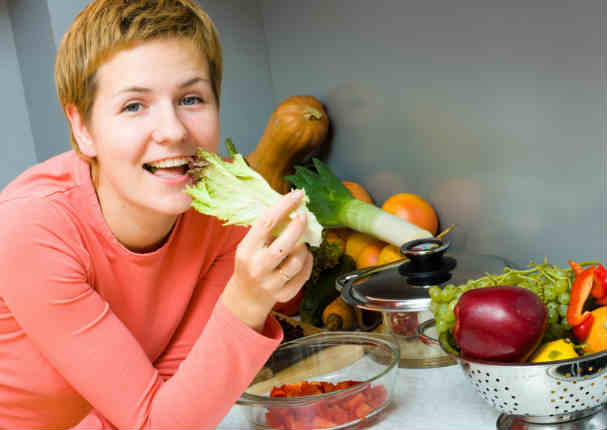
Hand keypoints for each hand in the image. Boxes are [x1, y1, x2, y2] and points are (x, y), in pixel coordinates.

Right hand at [220, 190, 313, 331]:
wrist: (247, 297)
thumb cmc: (251, 263)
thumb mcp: (250, 245)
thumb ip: (267, 229)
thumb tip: (291, 204)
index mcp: (247, 250)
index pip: (267, 222)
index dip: (284, 206)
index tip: (297, 194)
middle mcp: (258, 267)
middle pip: (285, 244)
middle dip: (299, 226)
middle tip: (304, 216)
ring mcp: (271, 283)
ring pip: (298, 259)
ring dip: (303, 247)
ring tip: (300, 243)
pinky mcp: (284, 294)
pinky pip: (304, 273)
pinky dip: (308, 262)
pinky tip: (303, 257)